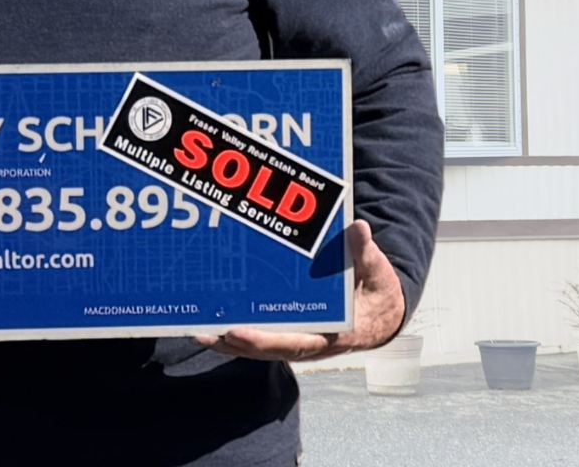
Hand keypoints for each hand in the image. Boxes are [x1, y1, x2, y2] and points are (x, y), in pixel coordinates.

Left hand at [195, 220, 405, 363]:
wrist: (380, 311)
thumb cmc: (375, 289)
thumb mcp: (376, 271)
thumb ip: (364, 254)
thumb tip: (358, 229)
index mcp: (335, 333)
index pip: (296, 342)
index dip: (265, 341)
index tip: (237, 333)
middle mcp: (312, 342)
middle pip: (269, 349)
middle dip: (236, 343)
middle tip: (205, 332)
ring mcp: (299, 340)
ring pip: (261, 348)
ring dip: (229, 343)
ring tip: (198, 331)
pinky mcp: (290, 334)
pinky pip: (261, 339)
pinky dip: (237, 336)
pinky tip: (212, 327)